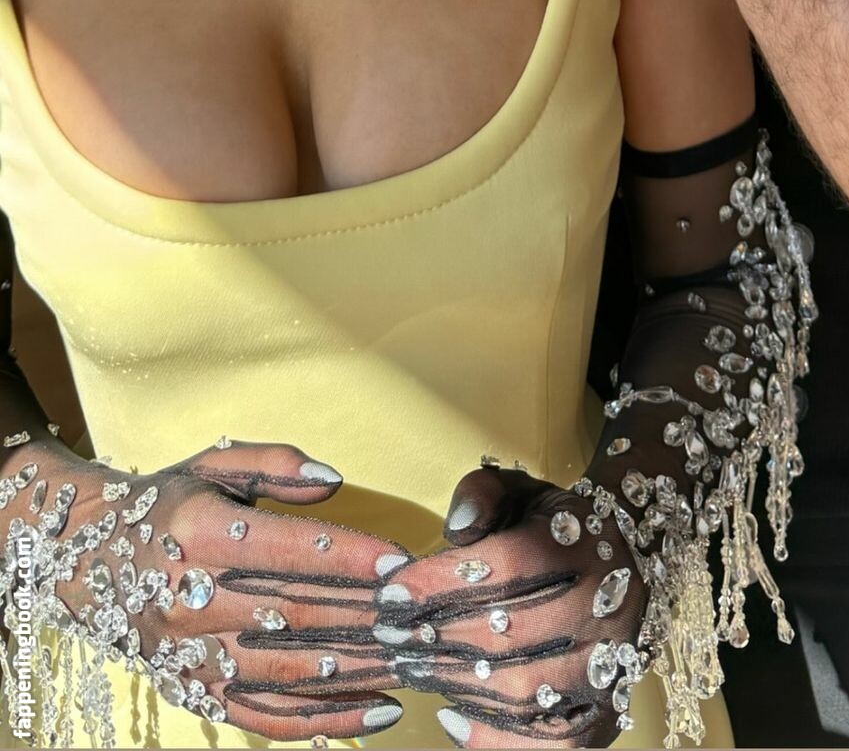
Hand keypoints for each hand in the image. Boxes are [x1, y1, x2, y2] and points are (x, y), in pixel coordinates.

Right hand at [5, 434, 409, 740]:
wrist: (87, 562)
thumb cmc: (169, 502)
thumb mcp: (214, 463)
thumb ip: (275, 464)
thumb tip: (336, 479)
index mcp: (199, 532)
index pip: (288, 549)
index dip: (349, 556)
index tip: (401, 561)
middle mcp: (192, 599)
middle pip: (296, 613)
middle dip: (368, 615)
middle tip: (427, 615)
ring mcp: (194, 656)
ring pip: (290, 672)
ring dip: (361, 669)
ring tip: (417, 661)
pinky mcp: (198, 695)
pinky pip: (269, 718)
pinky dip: (327, 721)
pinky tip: (380, 710)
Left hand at [378, 464, 645, 747]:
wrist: (630, 558)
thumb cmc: (557, 527)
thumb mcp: (522, 492)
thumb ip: (483, 494)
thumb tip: (455, 526)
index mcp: (583, 546)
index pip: (505, 567)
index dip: (440, 582)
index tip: (390, 592)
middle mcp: (604, 609)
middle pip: (506, 634)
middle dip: (436, 636)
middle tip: (389, 635)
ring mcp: (608, 668)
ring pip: (521, 689)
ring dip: (454, 682)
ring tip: (411, 666)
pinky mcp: (605, 713)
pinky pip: (550, 743)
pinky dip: (496, 739)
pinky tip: (452, 717)